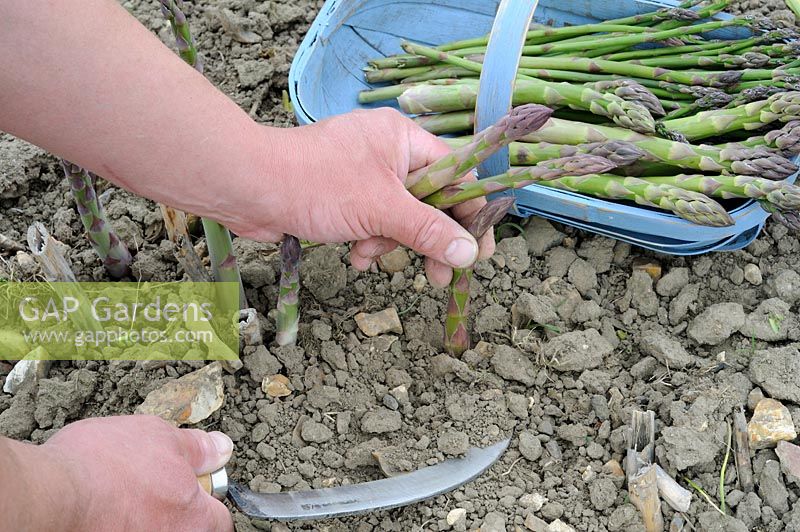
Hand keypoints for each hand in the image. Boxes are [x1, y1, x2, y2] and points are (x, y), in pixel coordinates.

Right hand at [40, 415, 232, 531]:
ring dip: (147, 512)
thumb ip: (197, 448)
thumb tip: (221, 448)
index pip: (221, 520)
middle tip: (156, 482)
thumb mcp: (160, 436)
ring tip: (125, 490)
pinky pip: (127, 528)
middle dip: (178, 506)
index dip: (211, 497)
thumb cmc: (104, 464)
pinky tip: (107, 503)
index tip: (198, 481)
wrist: (50, 492)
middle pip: (189, 526)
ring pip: (156, 526)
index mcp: (194, 519)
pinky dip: (121, 519)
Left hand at [231, 108, 495, 286]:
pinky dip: (366, 240)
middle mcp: (387, 153)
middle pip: (428, 201)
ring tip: (369, 254)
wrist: (249, 188)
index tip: (478, 252)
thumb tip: (468, 254)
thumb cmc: (318, 185)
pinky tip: (354, 255)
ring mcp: (363, 174)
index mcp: (404, 140)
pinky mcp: (342, 195)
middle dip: (427, 239)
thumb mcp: (382, 210)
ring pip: (398, 217)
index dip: (470, 215)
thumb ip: (429, 231)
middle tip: (439, 276)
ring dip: (389, 242)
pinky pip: (371, 221)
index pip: (456, 176)